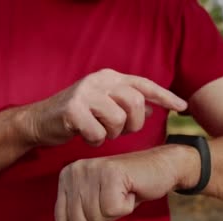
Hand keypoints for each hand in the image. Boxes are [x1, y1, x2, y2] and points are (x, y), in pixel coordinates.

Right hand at [23, 68, 186, 146]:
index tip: (182, 107)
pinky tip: (85, 136)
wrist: (39, 121)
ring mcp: (85, 93)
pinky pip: (97, 133)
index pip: (144, 85)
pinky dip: (94, 141)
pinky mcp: (72, 110)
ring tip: (99, 132)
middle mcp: (99, 80)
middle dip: (133, 124)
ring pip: (118, 120)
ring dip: (111, 134)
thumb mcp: (104, 106)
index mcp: (109, 77)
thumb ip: (126, 105)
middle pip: (135, 103)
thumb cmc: (76, 116)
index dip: (165, 96)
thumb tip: (152, 109)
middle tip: (121, 131)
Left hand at [55, 146, 189, 220]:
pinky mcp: (110, 172)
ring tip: (123, 193)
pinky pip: (112, 209)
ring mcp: (92, 169)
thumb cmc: (129, 190)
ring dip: (116, 211)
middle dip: (103, 218)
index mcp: (67, 177)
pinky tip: (131, 190)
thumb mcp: (103, 212)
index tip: (104, 203)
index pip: (63, 220)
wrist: (160, 169)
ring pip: (94, 216)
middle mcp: (75, 170)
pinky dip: (126, 206)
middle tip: (116, 198)